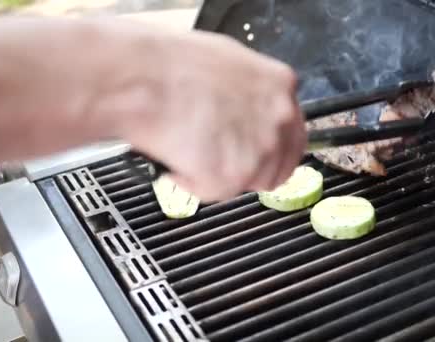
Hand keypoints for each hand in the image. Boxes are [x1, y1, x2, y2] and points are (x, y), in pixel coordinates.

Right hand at [116, 31, 305, 201]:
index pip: (292, 133)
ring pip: (248, 182)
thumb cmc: (170, 65)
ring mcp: (262, 150)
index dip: (269, 148)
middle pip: (278, 164)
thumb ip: (249, 92)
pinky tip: (178, 157)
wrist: (142, 81)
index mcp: (280, 86)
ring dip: (220, 174)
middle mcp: (280, 119)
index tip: (253, 152)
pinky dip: (194, 182)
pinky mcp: (236, 177)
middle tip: (219, 158)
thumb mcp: (226, 63)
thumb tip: (244, 107)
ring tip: (190, 150)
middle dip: (250, 167)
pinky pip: (216, 191)